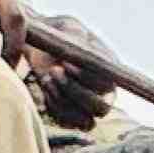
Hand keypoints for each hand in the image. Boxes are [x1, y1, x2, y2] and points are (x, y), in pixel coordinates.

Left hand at [21, 13, 116, 129]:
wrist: (44, 45)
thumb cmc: (61, 34)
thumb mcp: (70, 28)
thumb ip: (78, 36)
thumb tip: (82, 49)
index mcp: (110, 74)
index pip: (106, 86)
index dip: (86, 77)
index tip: (65, 62)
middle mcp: (105, 95)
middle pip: (101, 108)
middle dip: (75, 91)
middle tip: (54, 71)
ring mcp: (89, 108)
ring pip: (85, 120)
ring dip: (62, 100)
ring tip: (47, 78)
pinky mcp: (72, 116)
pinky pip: (67, 123)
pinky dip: (54, 107)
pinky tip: (47, 87)